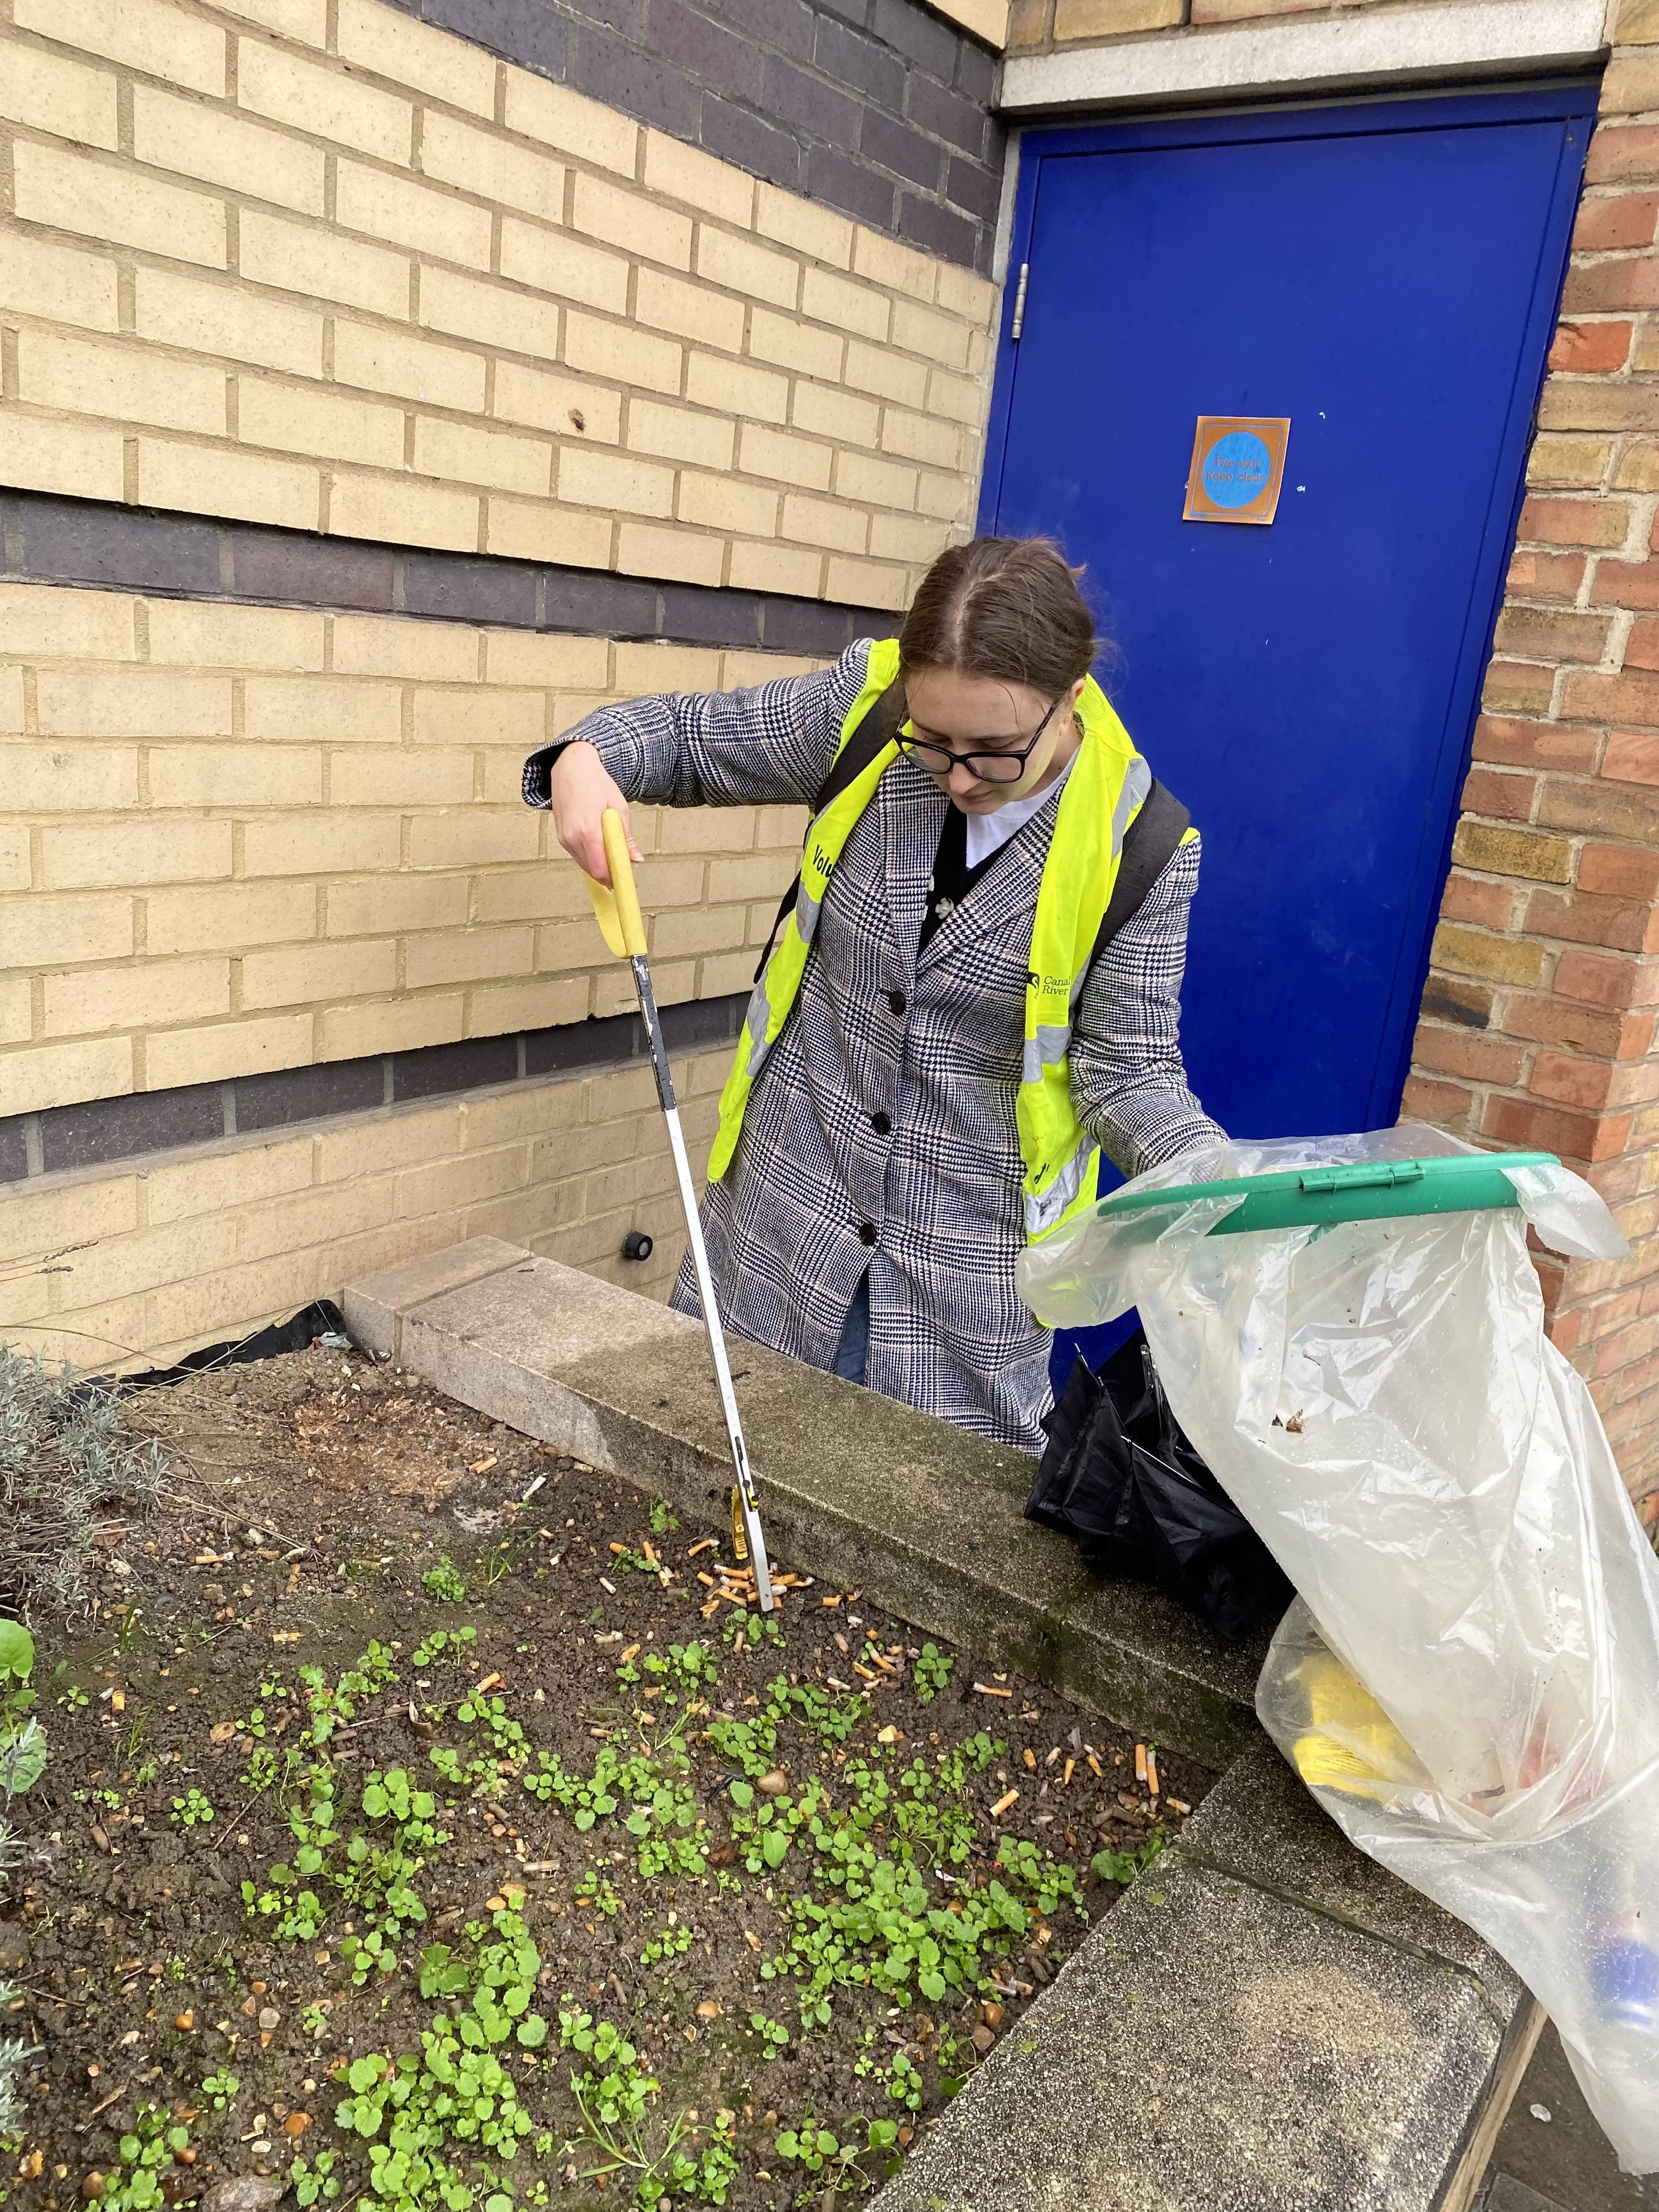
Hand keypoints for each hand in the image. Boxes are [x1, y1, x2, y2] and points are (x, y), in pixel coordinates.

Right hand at [548, 741, 642, 885]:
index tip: (627, 881)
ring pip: (584, 865)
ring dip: (600, 866)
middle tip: (624, 872)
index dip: (615, 878)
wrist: (571, 767)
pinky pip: (578, 855)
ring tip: (614, 857)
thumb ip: (626, 836)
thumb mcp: (619, 807)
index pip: (600, 868)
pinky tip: (600, 847)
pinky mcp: (561, 837)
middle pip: (592, 870)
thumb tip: (635, 859)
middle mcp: (572, 837)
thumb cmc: (595, 782)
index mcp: (588, 830)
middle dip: (609, 875)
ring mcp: (564, 838)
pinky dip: (591, 857)